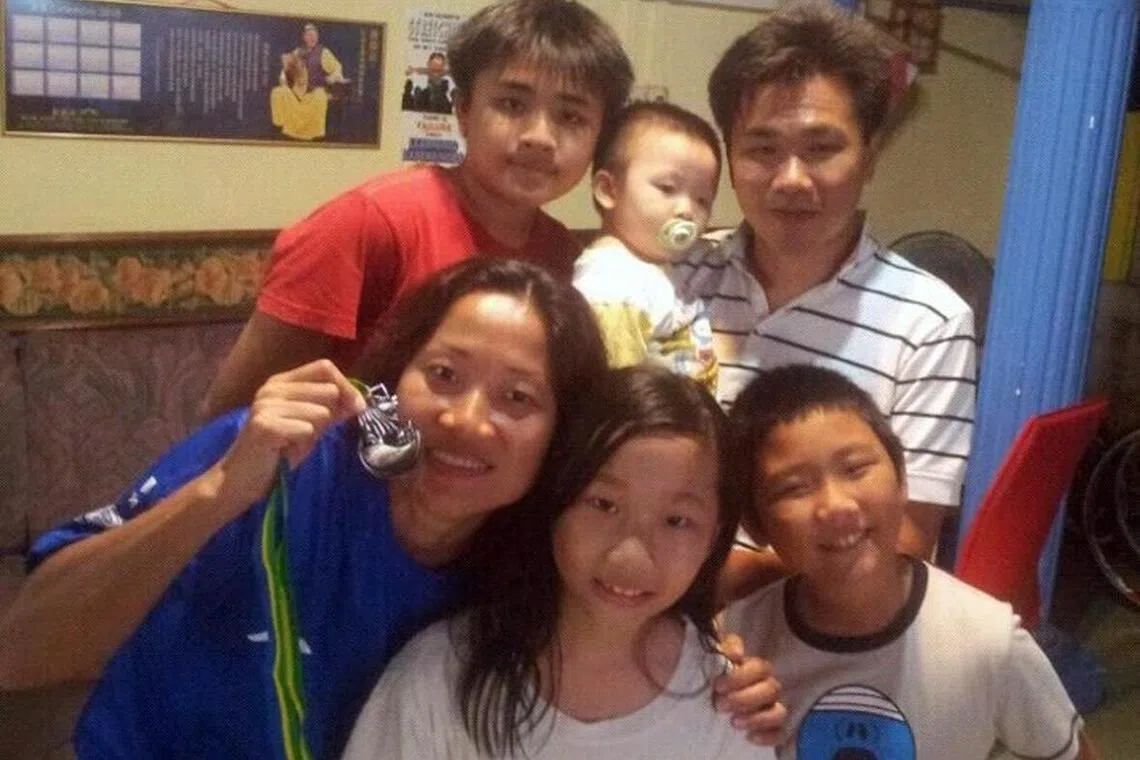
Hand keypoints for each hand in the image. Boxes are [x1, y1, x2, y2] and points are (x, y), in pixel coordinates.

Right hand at [211, 359, 365, 514]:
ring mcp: (266, 404)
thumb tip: (360, 402)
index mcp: (282, 382)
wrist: (242, 479)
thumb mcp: (310, 427)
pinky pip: (307, 430)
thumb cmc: (278, 452)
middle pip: (328, 389)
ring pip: (321, 412)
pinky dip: (302, 444)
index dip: (346, 385)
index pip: (324, 367)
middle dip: (330, 415)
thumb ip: (332, 410)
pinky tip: (285, 449)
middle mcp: (272, 388)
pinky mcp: (265, 425)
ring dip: (313, 433)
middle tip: (310, 433)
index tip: (358, 406)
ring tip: (293, 442)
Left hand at [714, 632, 786, 745]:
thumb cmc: (712, 680)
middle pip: (772, 689)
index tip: (718, 686)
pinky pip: (780, 734)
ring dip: (757, 718)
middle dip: (745, 698)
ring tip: (734, 723)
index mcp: (754, 670)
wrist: (704, 706)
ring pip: (779, 712)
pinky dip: (768, 736)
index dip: (741, 676)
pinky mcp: (771, 730)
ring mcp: (771, 709)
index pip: (760, 668)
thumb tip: (736, 653)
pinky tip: (749, 737)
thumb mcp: (713, 659)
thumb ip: (724, 648)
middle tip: (721, 705)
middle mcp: (767, 688)